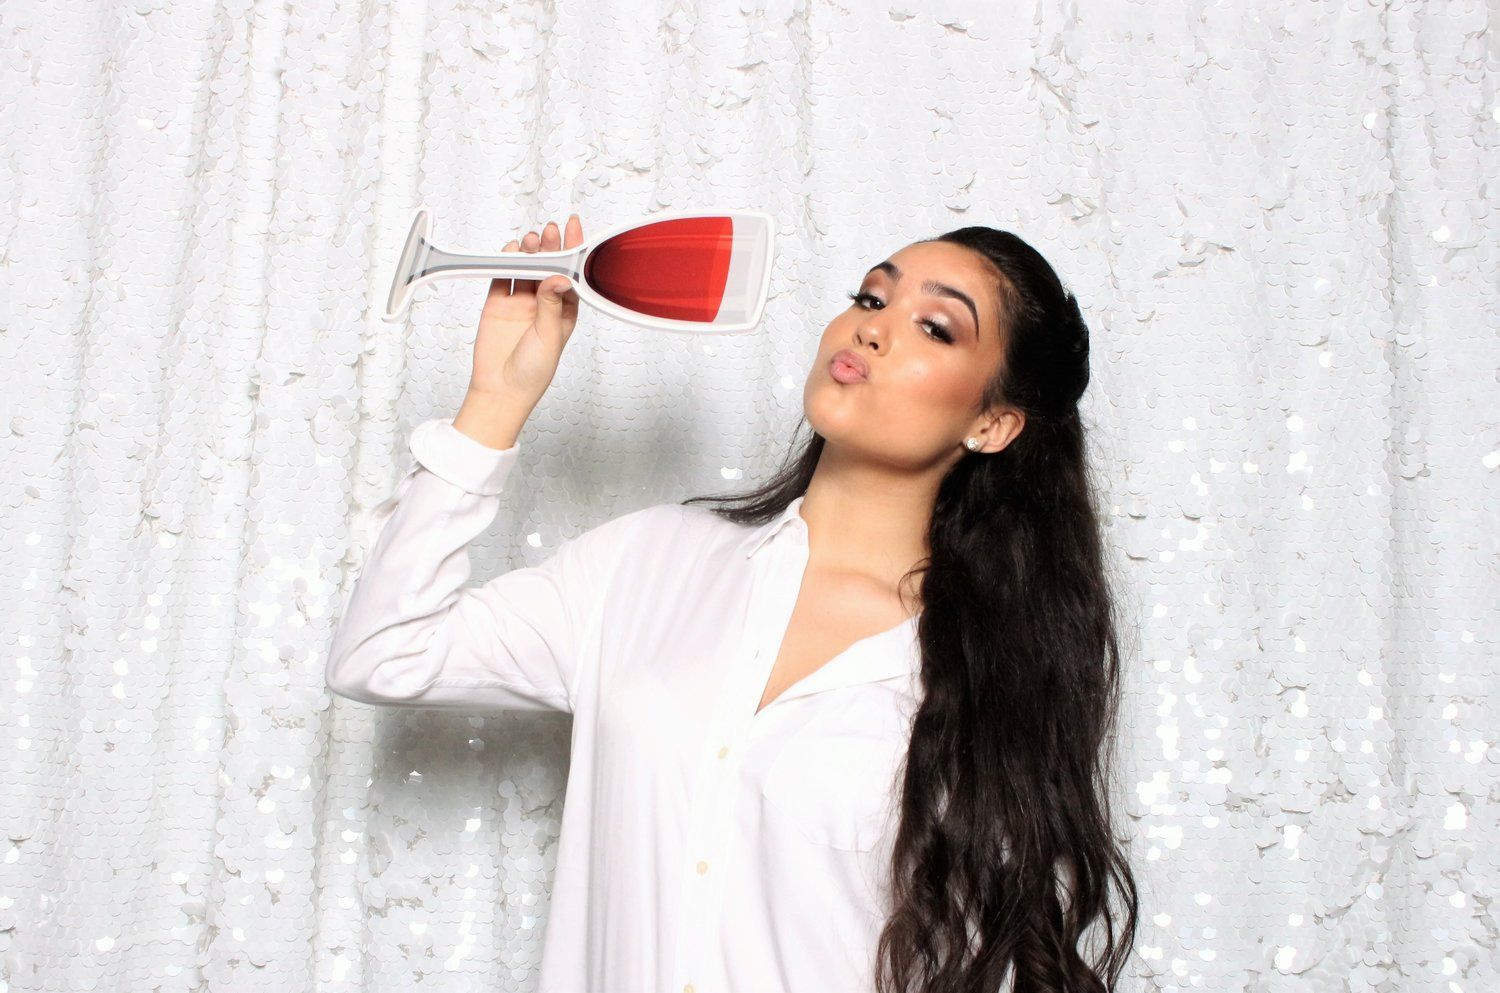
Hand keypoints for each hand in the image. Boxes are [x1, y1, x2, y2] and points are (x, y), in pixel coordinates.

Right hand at [466, 214, 583, 406]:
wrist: (501, 390)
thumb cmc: (533, 372)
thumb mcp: (549, 337)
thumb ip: (551, 304)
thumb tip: (559, 276)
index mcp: (564, 312)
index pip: (571, 276)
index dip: (573, 252)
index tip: (574, 228)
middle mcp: (543, 304)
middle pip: (548, 268)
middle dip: (550, 248)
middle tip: (549, 232)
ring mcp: (520, 303)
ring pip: (525, 269)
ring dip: (528, 252)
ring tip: (531, 241)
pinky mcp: (497, 303)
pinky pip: (502, 277)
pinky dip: (505, 262)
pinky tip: (510, 251)